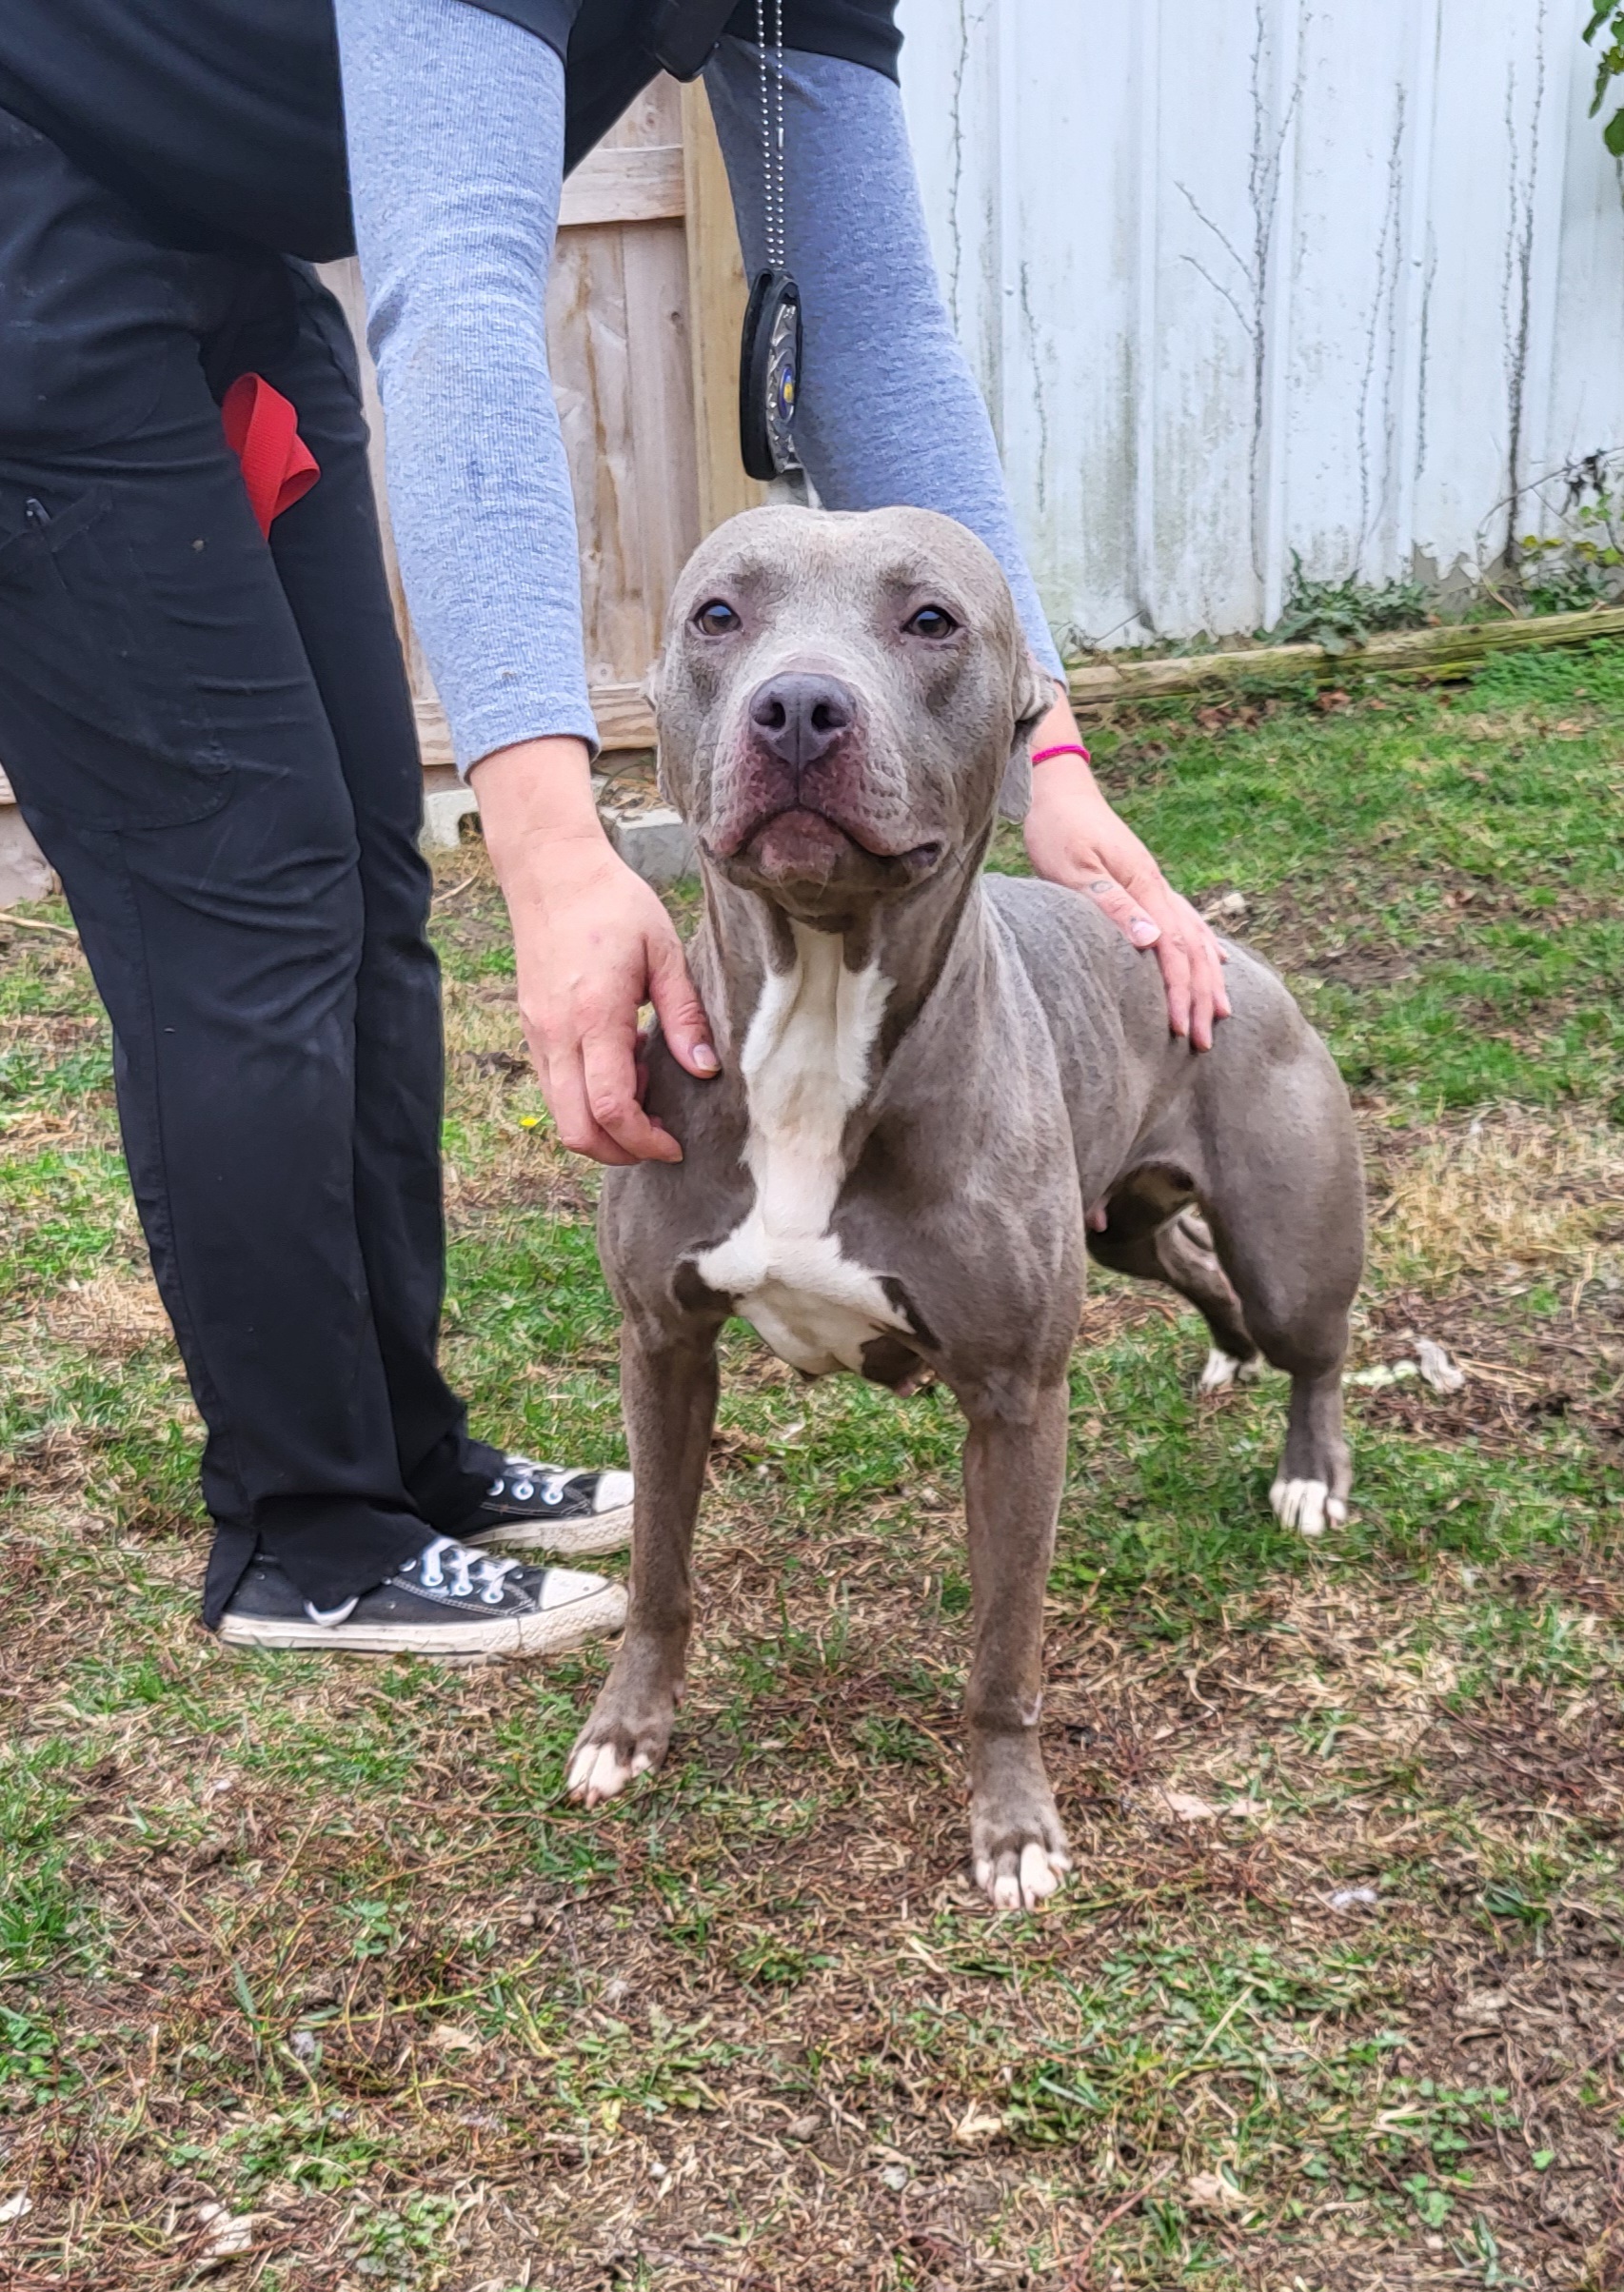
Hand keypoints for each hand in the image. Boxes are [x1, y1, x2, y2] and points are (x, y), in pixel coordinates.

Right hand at [471, 737, 717, 1163]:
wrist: (551, 872)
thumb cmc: (613, 904)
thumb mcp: (664, 952)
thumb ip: (685, 1016)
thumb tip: (705, 1070)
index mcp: (594, 1016)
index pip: (611, 1108)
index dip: (644, 1141)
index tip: (675, 1145)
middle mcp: (556, 1034)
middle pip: (576, 1130)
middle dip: (619, 1150)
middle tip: (659, 1139)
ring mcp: (537, 1035)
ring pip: (561, 1115)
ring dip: (603, 1125)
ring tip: (643, 1088)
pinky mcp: (532, 1030)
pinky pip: (555, 1088)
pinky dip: (587, 1099)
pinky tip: (620, 1065)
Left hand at [1022, 702, 1230, 1049]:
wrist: (1058, 791)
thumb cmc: (1058, 830)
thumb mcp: (1074, 869)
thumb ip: (1112, 904)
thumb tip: (1153, 941)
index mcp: (1145, 887)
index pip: (1173, 951)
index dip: (1181, 993)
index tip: (1184, 1030)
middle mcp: (1158, 887)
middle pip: (1194, 950)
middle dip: (1202, 998)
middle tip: (1205, 1041)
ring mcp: (1155, 884)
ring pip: (1196, 938)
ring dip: (1209, 979)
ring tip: (1221, 1013)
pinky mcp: (1146, 883)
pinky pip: (1187, 921)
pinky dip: (1204, 946)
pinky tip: (1214, 960)